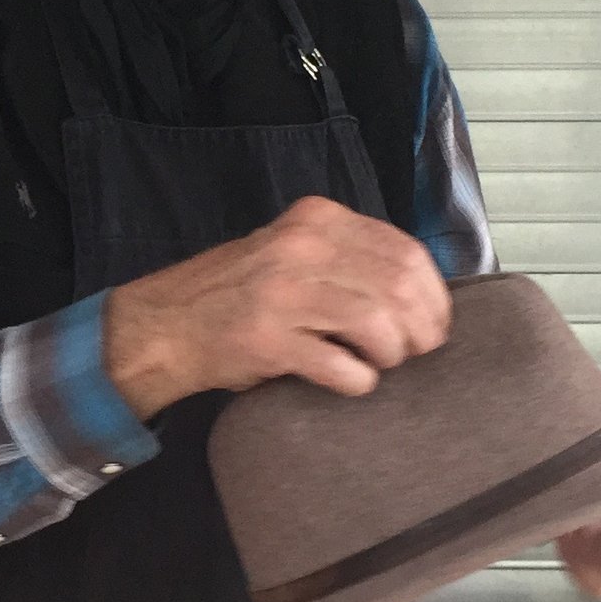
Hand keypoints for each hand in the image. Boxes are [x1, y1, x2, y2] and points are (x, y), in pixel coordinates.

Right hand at [102, 195, 450, 418]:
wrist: (166, 322)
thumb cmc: (239, 293)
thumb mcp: (294, 251)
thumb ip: (348, 258)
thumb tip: (420, 294)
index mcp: (317, 219)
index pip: (405, 252)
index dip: (433, 295)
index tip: (434, 323)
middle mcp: (302, 247)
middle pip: (399, 287)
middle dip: (421, 329)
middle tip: (415, 352)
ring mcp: (282, 292)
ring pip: (377, 324)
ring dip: (391, 355)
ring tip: (379, 365)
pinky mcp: (267, 339)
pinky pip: (340, 366)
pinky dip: (357, 380)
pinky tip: (350, 381)